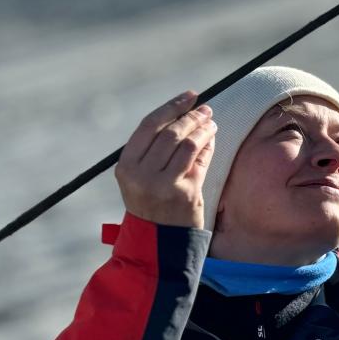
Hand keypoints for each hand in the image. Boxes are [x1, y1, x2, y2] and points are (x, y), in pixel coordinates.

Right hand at [114, 91, 216, 229]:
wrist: (157, 242)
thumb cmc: (150, 203)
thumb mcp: (140, 177)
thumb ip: (154, 149)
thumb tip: (183, 113)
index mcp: (126, 166)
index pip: (150, 125)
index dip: (171, 106)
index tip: (189, 96)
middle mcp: (142, 174)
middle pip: (171, 132)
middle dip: (191, 116)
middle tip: (205, 108)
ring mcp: (164, 185)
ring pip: (188, 144)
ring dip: (203, 128)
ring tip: (210, 121)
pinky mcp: (185, 194)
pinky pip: (200, 161)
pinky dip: (208, 146)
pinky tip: (212, 139)